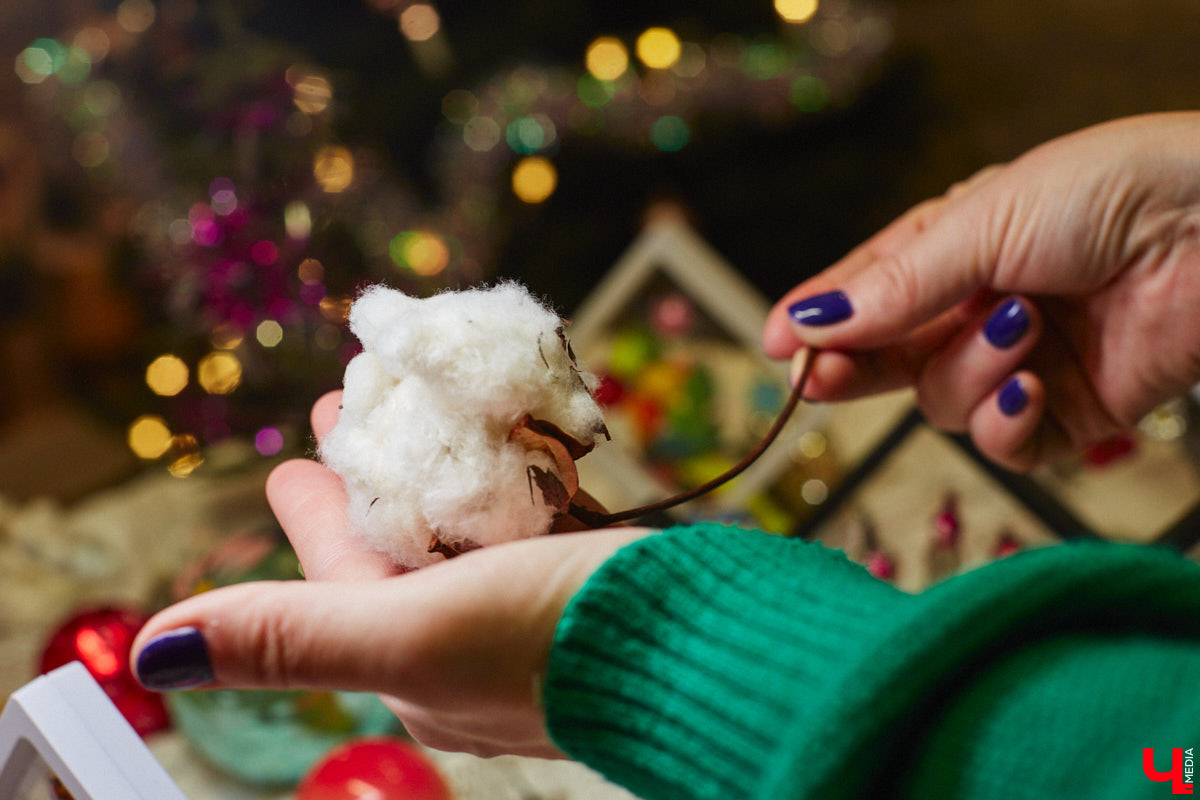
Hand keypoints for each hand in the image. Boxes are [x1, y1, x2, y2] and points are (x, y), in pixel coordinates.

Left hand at [131, 391, 650, 757]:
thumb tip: (152, 653)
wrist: (715, 647)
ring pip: (471, 524)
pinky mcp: (587, 583)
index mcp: (409, 660)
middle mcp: (464, 642)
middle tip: (353, 397)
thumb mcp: (409, 635)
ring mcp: (529, 610)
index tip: (294, 450)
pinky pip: (535, 520)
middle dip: (375, 468)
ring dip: (450, 461)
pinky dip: (520, 476)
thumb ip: (290, 636)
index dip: (310, 506)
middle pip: (402, 541)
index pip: (336, 571)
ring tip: (439, 400)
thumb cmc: (559, 640)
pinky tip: (524, 436)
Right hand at [763, 112, 1199, 470]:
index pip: (867, 293)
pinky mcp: (1067, 413)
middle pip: (888, 358)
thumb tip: (807, 320)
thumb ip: (896, 284)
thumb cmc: (1112, 191)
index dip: (817, 321)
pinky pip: (1004, 442)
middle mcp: (979, 308)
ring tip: (1019, 328)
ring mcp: (1020, 362)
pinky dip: (1008, 422)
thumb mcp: (985, 222)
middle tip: (824, 379)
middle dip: (856, 368)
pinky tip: (1032, 385)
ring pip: (943, 401)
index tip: (774, 345)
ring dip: (970, 372)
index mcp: (956, 248)